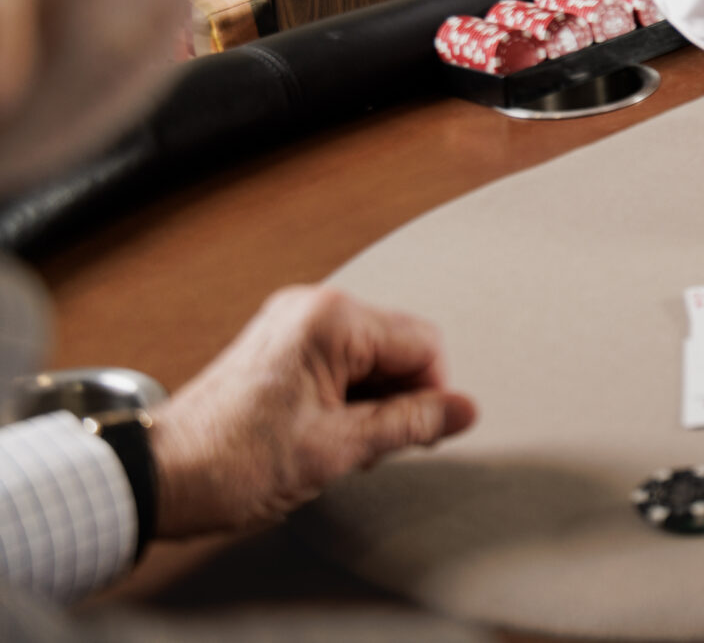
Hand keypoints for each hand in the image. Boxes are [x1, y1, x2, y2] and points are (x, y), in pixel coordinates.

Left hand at [150, 286, 476, 538]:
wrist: (157, 477)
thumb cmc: (228, 462)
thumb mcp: (336, 449)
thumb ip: (410, 424)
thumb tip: (463, 411)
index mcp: (330, 320)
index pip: (423, 343)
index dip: (431, 394)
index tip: (418, 435)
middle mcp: (312, 308)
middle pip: (398, 346)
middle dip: (397, 398)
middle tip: (369, 446)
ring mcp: (291, 324)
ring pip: (370, 358)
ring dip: (370, 402)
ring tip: (336, 443)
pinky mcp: (278, 345)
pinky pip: (339, 362)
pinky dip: (344, 398)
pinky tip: (321, 433)